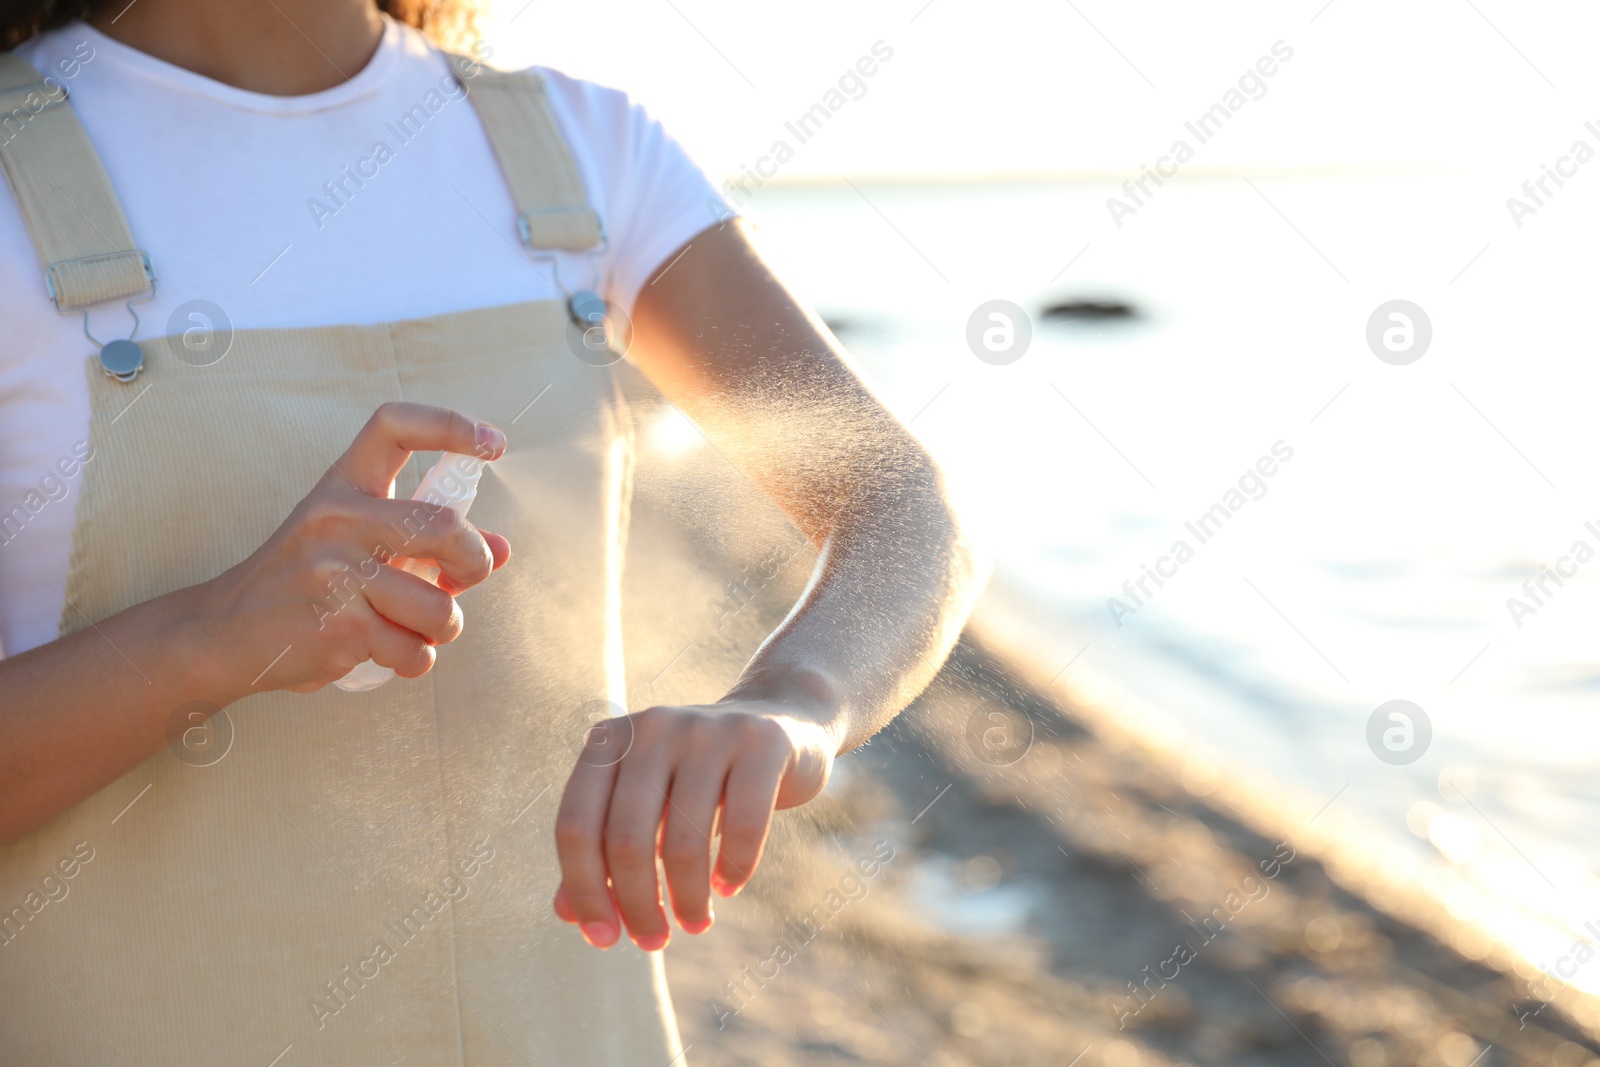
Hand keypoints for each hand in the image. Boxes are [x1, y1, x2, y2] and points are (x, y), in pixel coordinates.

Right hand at [196, 402, 510, 697]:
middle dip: (473, 563)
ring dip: (443, 628)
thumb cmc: (306, 583)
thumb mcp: (358, 544)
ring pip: (437, 606)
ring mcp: (333, 572)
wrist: (224, 632)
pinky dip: (415, 661)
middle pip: (443, 528)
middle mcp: (336, 518)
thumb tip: (502, 549)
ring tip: (416, 629)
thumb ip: (428, 543)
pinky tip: (386, 653)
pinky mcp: (336, 625)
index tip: (494, 443)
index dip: (452, 426)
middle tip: (462, 580)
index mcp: (343, 485)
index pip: (394, 425)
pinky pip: (413, 650)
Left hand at [551, 699, 836, 950]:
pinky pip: (742, 826)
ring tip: (695, 923)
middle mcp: (652, 727)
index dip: (584, 891)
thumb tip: (567, 915)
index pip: (576, 826)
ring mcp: (708, 730)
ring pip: (683, 841)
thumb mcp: (646, 807)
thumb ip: (602, 851)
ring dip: (687, 899)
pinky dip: (733, 870)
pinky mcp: (761, 742)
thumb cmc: (698, 778)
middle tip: (653, 941)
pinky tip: (728, 887)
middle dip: (637, 906)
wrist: (780, 721)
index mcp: (610, 740)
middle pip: (625, 839)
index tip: (603, 939)